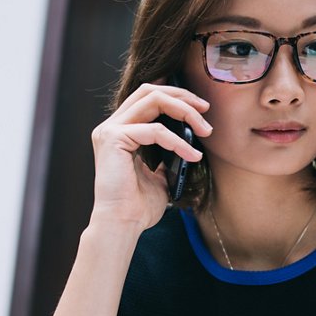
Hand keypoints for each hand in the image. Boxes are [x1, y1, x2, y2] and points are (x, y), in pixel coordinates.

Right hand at [89, 82, 211, 230]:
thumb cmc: (138, 206)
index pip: (147, 97)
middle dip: (181, 96)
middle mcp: (111, 126)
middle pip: (149, 90)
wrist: (122, 225)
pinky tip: (193, 156)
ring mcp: (110, 130)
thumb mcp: (158, 176)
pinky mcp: (114, 139)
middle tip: (205, 109)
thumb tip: (188, 147)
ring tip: (205, 130)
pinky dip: (178, 141)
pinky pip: (154, 130)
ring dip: (184, 111)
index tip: (201, 108)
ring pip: (152, 100)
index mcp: (120, 131)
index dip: (175, 95)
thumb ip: (166, 158)